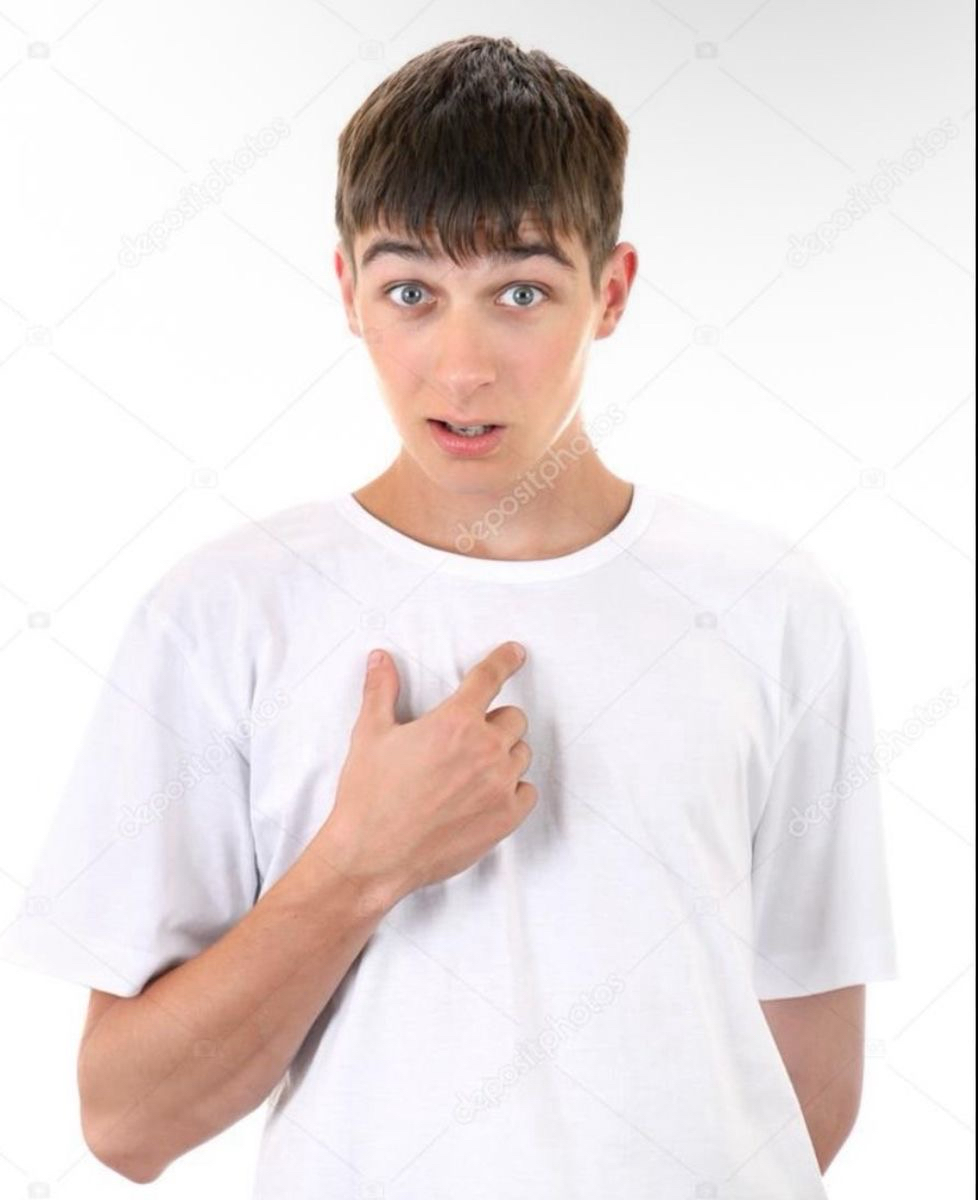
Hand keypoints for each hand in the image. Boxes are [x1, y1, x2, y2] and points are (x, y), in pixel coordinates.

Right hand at [319, 641, 535, 905]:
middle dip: (493, 723)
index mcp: (454, 722)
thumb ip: (381, 690)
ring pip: (521, 754)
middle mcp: (485, 750)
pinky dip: (512, 790)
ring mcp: (500, 785)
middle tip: (464, 742)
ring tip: (469, 773)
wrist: (372, 856)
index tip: (515, 653)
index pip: (488, 678)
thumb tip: (381, 659)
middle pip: (513, 719)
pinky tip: (483, 798)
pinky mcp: (506, 818)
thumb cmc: (369, 796)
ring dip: (503, 756)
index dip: (503, 660)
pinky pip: (527, 791)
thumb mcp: (370, 735)